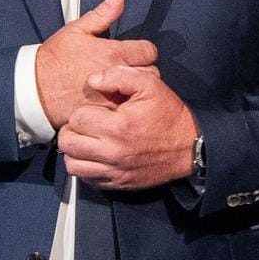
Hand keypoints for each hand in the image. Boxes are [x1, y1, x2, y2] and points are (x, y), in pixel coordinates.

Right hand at [35, 0, 158, 128]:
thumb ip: (103, 14)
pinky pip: (126, 111)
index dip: (144, 52)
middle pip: (151, 73)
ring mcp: (111, 96)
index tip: (135, 54)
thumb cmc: (53, 59)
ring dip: (135, 90)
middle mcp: (115, 74)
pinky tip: (114, 101)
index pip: (149, 51)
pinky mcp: (104, 114)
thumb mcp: (77, 30)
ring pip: (140, 94)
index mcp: (112, 52)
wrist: (32, 88)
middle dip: (144, 71)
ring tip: (122, 86)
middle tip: (129, 71)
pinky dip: (124, 106)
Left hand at [58, 64, 198, 190]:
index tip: (96, 112)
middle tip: (87, 126)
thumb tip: (92, 80)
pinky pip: (86, 179)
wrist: (191, 147)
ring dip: (76, 152)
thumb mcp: (151, 85)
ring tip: (88, 142)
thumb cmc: (169, 115)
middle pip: (68, 143)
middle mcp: (113, 152)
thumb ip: (120, 76)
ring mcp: (114, 171)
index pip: (77, 119)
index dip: (83, 112)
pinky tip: (96, 156)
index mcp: (118, 126)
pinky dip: (86, 168)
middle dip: (74, 131)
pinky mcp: (117, 183)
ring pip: (72, 165)